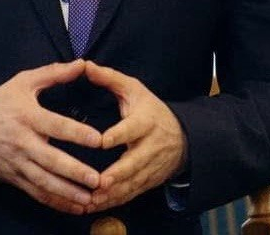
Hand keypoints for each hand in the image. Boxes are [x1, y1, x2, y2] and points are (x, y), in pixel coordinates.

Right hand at [0, 60, 102, 213]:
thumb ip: (53, 73)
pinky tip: (75, 207)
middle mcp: (23, 142)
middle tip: (98, 179)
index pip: (55, 125)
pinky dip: (56, 202)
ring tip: (90, 199)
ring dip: (68, 192)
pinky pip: (37, 193)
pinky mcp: (15, 178)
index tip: (98, 140)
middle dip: (75, 171)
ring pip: (45, 182)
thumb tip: (82, 64)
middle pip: (51, 160)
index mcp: (27, 116)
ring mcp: (19, 163)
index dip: (77, 133)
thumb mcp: (22, 82)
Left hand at [83, 61, 187, 211]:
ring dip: (113, 193)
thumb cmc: (149, 109)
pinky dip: (115, 201)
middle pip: (134, 162)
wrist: (183, 136)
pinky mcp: (149, 181)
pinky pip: (132, 194)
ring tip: (92, 199)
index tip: (101, 141)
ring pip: (133, 182)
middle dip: (117, 174)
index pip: (132, 129)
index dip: (118, 135)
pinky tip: (97, 205)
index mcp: (145, 121)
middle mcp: (150, 146)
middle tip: (99, 182)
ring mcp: (151, 167)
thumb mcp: (133, 89)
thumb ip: (109, 78)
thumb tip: (86, 65)